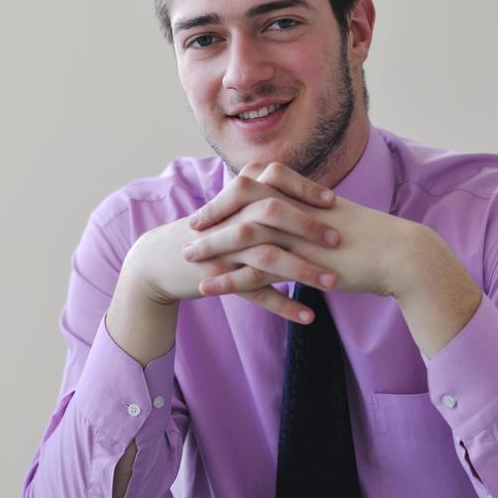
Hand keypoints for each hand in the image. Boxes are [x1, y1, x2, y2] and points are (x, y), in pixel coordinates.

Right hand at [126, 163, 341, 322]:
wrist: (160, 260)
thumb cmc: (204, 232)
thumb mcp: (229, 207)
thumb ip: (260, 194)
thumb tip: (301, 190)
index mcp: (236, 197)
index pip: (274, 180)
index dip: (304, 189)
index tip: (332, 201)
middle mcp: (231, 220)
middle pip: (272, 213)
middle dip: (308, 226)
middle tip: (337, 240)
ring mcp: (224, 251)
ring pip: (268, 257)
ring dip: (303, 271)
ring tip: (333, 284)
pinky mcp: (219, 280)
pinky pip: (255, 294)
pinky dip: (283, 306)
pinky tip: (308, 317)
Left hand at [188, 161, 481, 355]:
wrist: (402, 255)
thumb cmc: (377, 240)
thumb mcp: (341, 216)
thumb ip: (316, 212)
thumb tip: (302, 213)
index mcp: (305, 194)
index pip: (255, 183)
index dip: (228, 194)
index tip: (210, 206)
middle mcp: (297, 209)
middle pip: (241, 204)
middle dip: (213, 215)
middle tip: (190, 227)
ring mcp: (298, 235)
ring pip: (243, 237)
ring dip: (213, 247)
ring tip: (188, 259)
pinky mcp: (302, 263)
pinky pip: (256, 272)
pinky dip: (229, 280)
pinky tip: (209, 288)